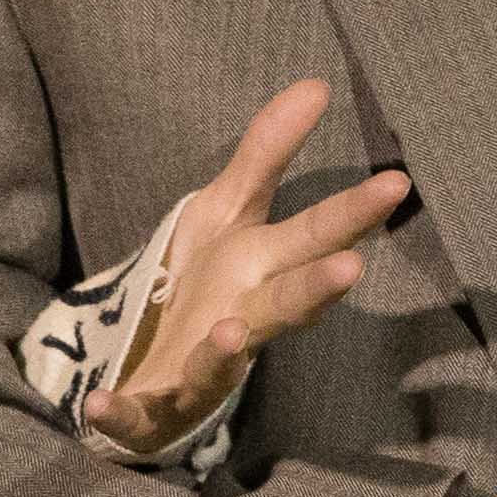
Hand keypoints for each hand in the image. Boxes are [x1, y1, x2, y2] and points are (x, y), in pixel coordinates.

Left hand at [85, 80, 405, 457]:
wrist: (155, 376)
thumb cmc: (205, 290)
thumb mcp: (225, 212)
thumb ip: (267, 152)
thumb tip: (318, 83)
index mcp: (263, 272)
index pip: (314, 236)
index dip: (353, 211)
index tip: (396, 182)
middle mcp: (245, 320)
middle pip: (285, 304)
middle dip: (316, 289)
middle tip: (351, 268)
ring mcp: (199, 369)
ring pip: (220, 364)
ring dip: (226, 352)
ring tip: (234, 331)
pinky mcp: (150, 408)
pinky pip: (136, 413)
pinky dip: (121, 411)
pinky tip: (100, 402)